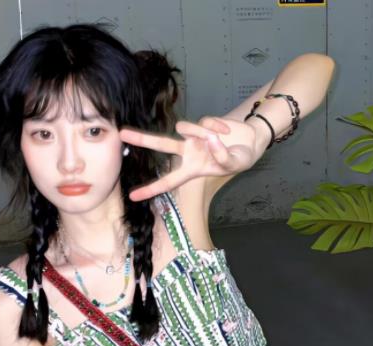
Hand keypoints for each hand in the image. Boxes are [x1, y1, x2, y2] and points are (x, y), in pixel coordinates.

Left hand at [119, 116, 258, 200]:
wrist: (250, 141)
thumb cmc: (239, 159)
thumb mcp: (234, 165)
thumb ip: (222, 156)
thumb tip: (209, 138)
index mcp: (192, 169)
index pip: (169, 181)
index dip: (151, 189)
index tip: (133, 196)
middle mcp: (189, 152)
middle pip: (162, 144)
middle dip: (143, 138)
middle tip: (122, 133)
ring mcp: (194, 137)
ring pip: (184, 128)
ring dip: (201, 132)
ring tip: (222, 137)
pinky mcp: (203, 123)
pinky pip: (205, 122)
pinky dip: (218, 127)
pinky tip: (227, 132)